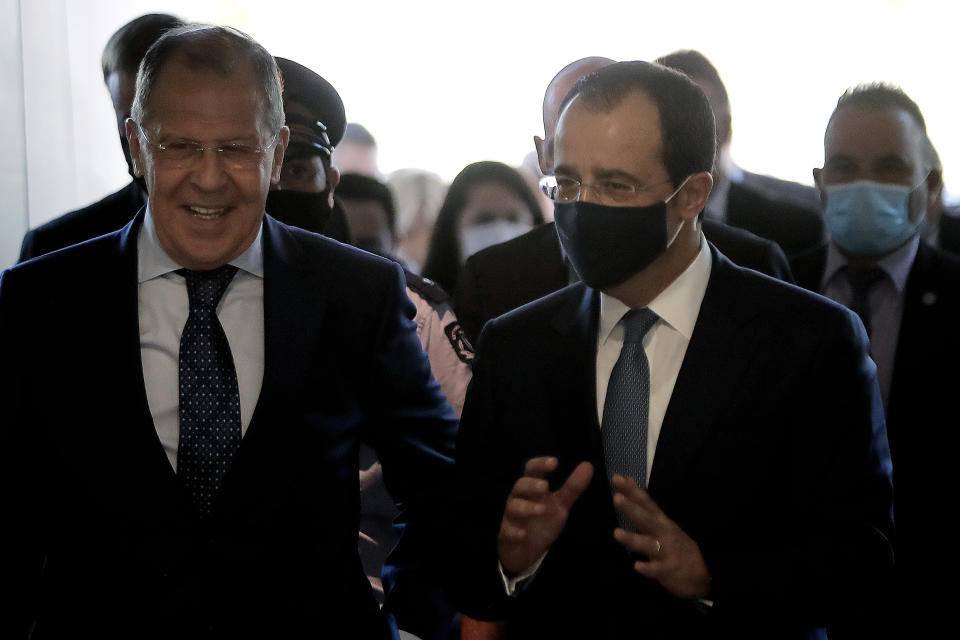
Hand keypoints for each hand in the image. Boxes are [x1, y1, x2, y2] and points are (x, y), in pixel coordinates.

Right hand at [497, 457, 593, 575]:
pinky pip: (508, 531)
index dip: (541, 464)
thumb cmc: (542, 521)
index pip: (532, 470)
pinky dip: (515, 532)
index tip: (555, 462)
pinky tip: (523, 534)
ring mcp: (512, 517)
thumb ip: (572, 487)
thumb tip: (588, 465)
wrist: (526, 549)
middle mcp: (520, 498)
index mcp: (532, 488)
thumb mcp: (560, 504)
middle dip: (531, 485)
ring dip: (526, 508)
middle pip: (520, 486)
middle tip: (545, 486)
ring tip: (542, 510)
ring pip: (513, 507)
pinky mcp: (508, 535)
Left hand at [612, 474, 710, 599]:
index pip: (645, 502)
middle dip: (632, 509)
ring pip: (648, 544)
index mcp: (661, 521)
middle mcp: (663, 533)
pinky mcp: (667, 571)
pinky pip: (656, 570)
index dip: (632, 490)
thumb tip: (628, 480)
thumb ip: (643, 503)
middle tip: (616, 498)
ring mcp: (666, 552)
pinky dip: (648, 568)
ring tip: (616, 533)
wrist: (701, 573)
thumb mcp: (662, 521)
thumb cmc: (676, 544)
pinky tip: (637, 566)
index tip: (617, 478)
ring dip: (632, 539)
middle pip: (646, 519)